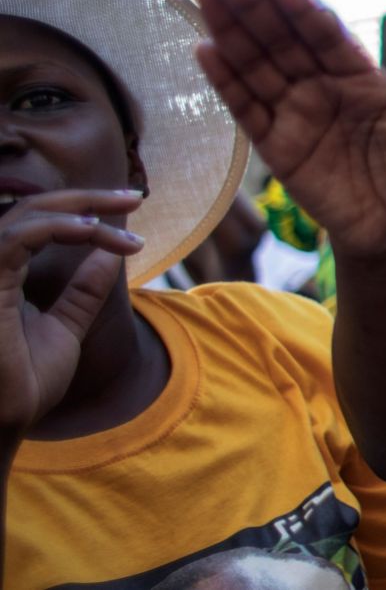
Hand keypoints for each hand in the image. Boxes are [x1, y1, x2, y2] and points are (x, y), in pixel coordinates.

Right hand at [0, 190, 145, 438]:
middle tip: (134, 198)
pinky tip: (95, 232)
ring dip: (80, 211)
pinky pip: (18, 238)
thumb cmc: (21, 385)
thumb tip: (111, 253)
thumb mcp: (65, 328)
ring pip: (27, 215)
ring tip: (124, 225)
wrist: (1, 426)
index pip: (37, 222)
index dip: (82, 209)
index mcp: (1, 275)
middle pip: (32, 208)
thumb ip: (84, 291)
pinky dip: (58, 227)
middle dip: (87, 198)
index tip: (130, 212)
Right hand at [190, 0, 385, 257]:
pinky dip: (226, 82)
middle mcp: (324, 88)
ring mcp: (297, 114)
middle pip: (282, 38)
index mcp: (363, 78)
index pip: (327, 34)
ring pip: (256, 64)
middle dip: (251, 3)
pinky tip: (204, 48)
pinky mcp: (277, 147)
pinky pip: (247, 110)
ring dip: (228, 28)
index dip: (301, 6)